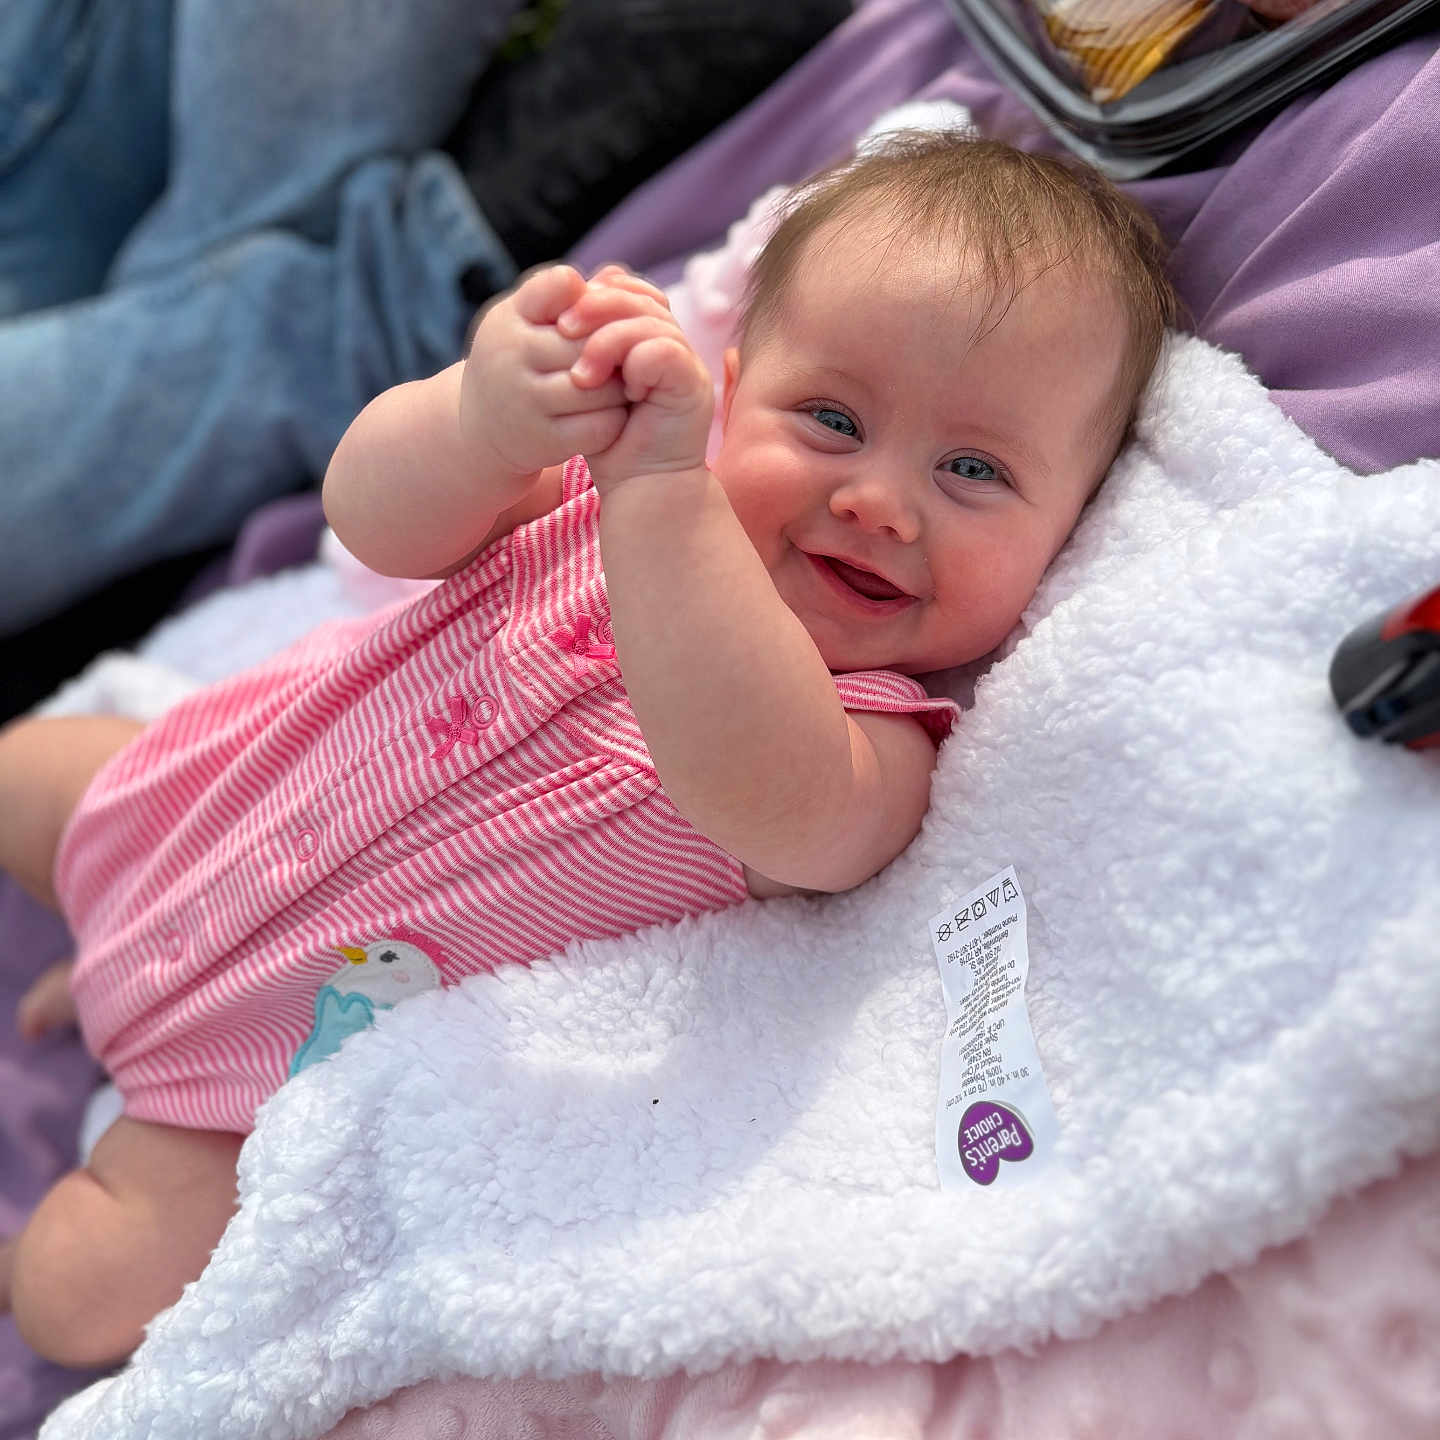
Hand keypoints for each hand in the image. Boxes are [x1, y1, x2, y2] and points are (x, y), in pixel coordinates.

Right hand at [459, 265, 632, 482]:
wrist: (481, 427)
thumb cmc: (519, 359)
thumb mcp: (525, 316)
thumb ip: (564, 291)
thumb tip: (617, 275)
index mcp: (509, 318)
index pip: (562, 286)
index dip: (593, 299)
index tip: (601, 317)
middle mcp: (512, 357)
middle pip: (591, 342)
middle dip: (618, 348)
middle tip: (635, 355)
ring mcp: (526, 402)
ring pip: (601, 389)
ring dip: (623, 387)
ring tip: (628, 384)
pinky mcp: (544, 441)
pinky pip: (599, 428)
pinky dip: (615, 420)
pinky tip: (614, 414)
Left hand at [556, 266, 713, 492]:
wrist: (638, 486)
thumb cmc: (609, 443)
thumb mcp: (585, 389)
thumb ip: (581, 346)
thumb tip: (564, 304)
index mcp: (649, 340)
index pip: (630, 290)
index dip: (599, 292)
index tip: (560, 315)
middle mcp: (672, 345)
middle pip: (641, 298)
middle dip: (597, 307)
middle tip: (562, 327)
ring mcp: (687, 363)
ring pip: (651, 322)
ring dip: (609, 340)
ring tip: (583, 374)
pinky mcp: (694, 384)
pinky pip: (666, 351)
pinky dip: (637, 361)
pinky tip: (620, 389)